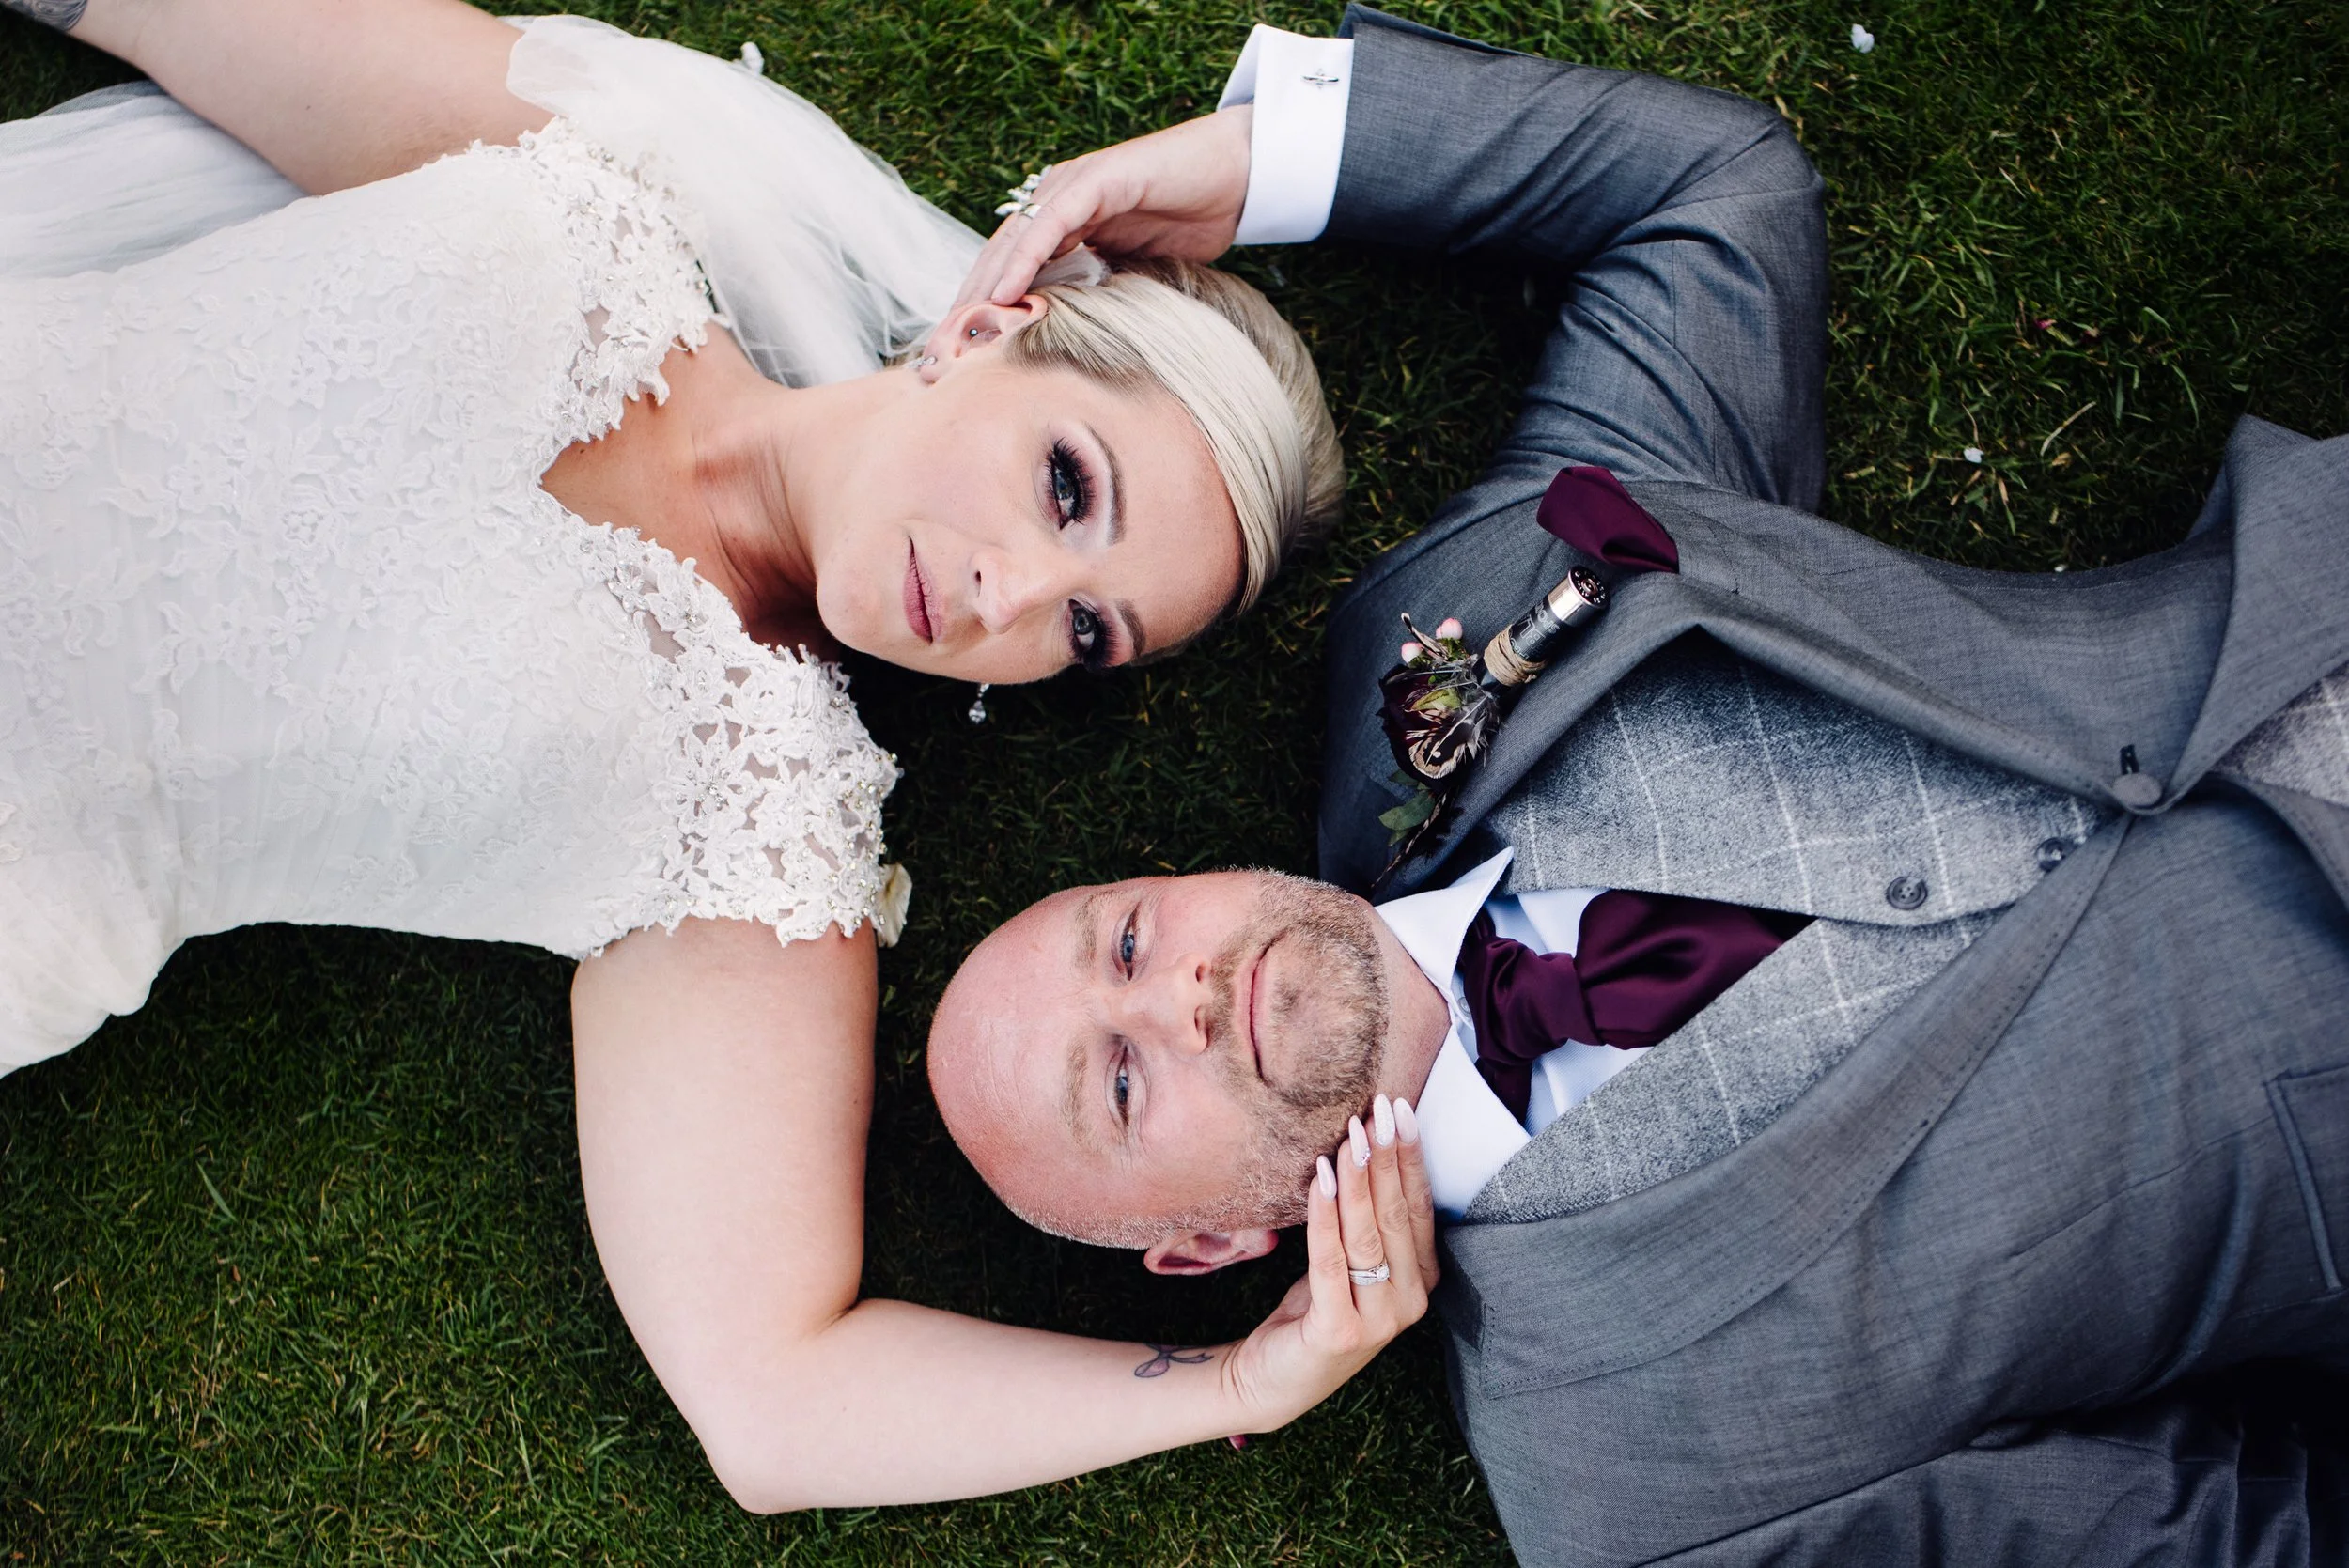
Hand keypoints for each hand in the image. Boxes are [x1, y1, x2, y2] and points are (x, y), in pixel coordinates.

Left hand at [930, 106, 1253, 352]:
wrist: (1238, 176)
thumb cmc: (1195, 225)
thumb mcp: (1137, 276)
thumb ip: (1101, 298)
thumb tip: (1073, 351)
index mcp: (1063, 226)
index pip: (1008, 273)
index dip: (981, 313)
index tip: (960, 360)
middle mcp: (1057, 204)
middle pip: (998, 259)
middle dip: (968, 308)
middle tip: (940, 357)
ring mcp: (1072, 188)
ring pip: (1014, 242)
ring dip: (984, 289)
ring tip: (961, 332)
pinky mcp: (1094, 181)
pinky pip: (1051, 225)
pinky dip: (1025, 259)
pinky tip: (1005, 293)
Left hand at [1219, 1094, 1439, 1431]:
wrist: (1272, 1378)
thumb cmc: (1315, 1307)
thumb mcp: (1352, 1261)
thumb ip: (1368, 1221)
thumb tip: (1365, 1144)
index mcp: (1422, 1281)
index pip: (1420, 1208)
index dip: (1411, 1157)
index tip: (1400, 1110)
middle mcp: (1409, 1302)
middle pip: (1397, 1216)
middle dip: (1387, 1157)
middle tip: (1378, 1110)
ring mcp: (1378, 1321)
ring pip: (1367, 1234)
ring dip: (1359, 1178)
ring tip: (1350, 1134)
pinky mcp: (1339, 1330)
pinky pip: (1330, 1259)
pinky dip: (1325, 1214)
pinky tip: (1320, 1176)